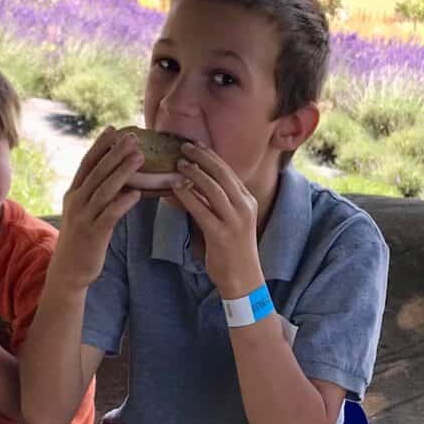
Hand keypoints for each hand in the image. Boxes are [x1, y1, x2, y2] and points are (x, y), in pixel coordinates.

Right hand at [50, 127, 144, 291]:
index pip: (87, 163)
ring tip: (140, 157)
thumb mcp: (85, 211)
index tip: (113, 129)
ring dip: (123, 171)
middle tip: (133, 137)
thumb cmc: (82, 239)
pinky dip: (123, 202)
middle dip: (115, 152)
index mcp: (74, 193)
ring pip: (105, 189)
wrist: (68, 271)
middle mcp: (77, 201)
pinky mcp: (94, 233)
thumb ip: (98, 194)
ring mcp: (84, 217)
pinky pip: (110, 214)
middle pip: (97, 171)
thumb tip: (121, 177)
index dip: (100, 145)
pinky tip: (137, 193)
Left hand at [171, 142, 261, 297]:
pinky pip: (202, 210)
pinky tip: (175, 187)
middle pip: (222, 174)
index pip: (229, 171)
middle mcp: (244, 207)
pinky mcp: (221, 235)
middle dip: (202, 157)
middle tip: (184, 146)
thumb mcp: (231, 220)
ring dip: (194, 173)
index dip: (211, 155)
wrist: (243, 279)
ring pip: (213, 189)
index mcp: (248, 201)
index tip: (196, 144)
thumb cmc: (233, 250)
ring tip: (179, 163)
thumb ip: (216, 202)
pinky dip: (188, 196)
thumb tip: (193, 183)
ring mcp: (234, 221)